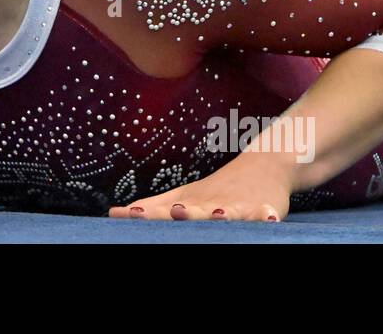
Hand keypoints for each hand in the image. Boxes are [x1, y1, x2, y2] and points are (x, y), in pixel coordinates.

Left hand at [106, 153, 292, 221]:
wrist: (262, 166)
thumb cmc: (214, 190)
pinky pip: (267, 212)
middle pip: (197, 209)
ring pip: (231, 210)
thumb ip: (151, 207)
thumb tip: (114, 213)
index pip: (165, 209)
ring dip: (224, 212)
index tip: (130, 214)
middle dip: (188, 212)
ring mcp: (238, 205)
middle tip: (177, 212)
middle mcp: (211, 203)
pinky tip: (268, 217)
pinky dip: (267, 214)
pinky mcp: (264, 207)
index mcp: (189, 202)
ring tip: (218, 215)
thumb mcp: (182, 196)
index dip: (149, 213)